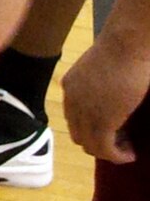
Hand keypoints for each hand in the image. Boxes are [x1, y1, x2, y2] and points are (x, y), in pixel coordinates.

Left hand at [64, 33, 149, 162]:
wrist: (127, 44)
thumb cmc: (121, 50)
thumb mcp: (102, 71)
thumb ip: (99, 87)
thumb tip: (111, 100)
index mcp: (70, 87)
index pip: (73, 119)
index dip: (92, 130)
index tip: (113, 132)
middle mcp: (72, 100)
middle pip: (78, 134)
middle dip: (99, 143)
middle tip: (121, 143)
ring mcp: (85, 111)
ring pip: (90, 145)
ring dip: (109, 153)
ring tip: (127, 151)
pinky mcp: (103, 120)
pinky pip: (105, 148)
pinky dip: (117, 156)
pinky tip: (130, 154)